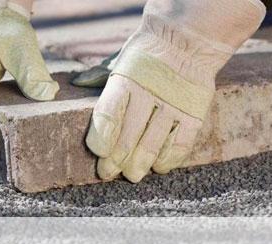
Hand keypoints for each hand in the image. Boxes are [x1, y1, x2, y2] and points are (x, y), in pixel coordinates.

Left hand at [85, 0, 264, 182]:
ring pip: (153, 144)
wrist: (187, 41)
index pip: (108, 115)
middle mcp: (148, 94)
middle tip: (108, 172)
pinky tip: (158, 166)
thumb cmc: (145, 55)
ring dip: (140, 164)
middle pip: (129, 136)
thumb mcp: (120, 61)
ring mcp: (173, 105)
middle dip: (116, 160)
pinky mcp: (194, 113)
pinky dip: (169, 159)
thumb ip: (100, 76)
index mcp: (124, 81)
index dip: (101, 138)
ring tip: (131, 175)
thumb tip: (77, 82)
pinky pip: (181, 143)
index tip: (98, 152)